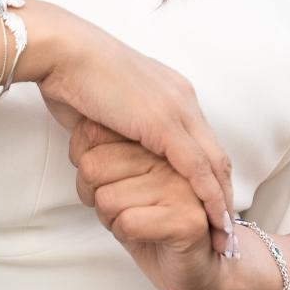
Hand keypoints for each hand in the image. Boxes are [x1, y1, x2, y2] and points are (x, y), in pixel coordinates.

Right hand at [35, 6, 235, 244]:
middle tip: (226, 230)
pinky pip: (196, 168)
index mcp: (170, 91)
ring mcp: (177, 108)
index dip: (208, 176)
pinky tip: (212, 222)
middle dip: (223, 194)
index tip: (210, 207)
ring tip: (224, 236)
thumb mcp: (104, 108)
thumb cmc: (72, 75)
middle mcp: (182, 98)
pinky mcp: (165, 123)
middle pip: (215, 154)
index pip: (201, 141)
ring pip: (214, 163)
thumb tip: (113, 151)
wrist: (64, 52)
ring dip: (221, 203)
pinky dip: (209, 197)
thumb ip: (118, 128)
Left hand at [70, 117, 230, 289]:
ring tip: (134, 221)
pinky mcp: (188, 218)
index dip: (84, 166)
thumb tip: (79, 129)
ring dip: (110, 218)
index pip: (92, 134)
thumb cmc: (153, 224)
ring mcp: (183, 185)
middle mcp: (172, 157)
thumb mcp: (123, 179)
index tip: (104, 182)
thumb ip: (106, 151)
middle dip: (95, 195)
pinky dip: (123, 234)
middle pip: (94, 166)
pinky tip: (144, 236)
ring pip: (108, 197)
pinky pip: (127, 222)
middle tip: (120, 208)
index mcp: (156, 139)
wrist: (199, 270)